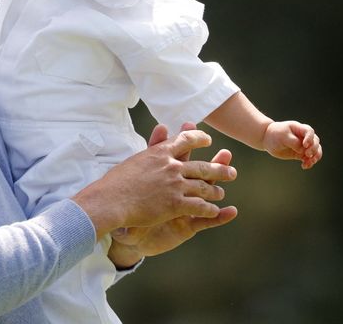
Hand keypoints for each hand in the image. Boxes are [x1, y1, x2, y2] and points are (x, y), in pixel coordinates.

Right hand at [73, 123, 236, 239]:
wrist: (111, 200)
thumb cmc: (116, 182)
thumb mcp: (136, 159)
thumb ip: (152, 149)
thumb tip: (161, 132)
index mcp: (160, 153)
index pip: (186, 140)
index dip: (199, 139)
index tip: (208, 140)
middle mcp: (171, 166)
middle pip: (202, 166)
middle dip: (218, 169)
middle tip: (231, 171)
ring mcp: (175, 185)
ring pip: (203, 187)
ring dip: (214, 191)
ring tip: (220, 192)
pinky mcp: (175, 204)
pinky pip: (199, 206)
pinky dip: (208, 209)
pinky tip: (213, 211)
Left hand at [262, 121, 322, 168]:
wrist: (268, 139)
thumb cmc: (275, 135)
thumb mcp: (282, 137)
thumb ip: (293, 142)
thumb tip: (302, 150)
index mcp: (299, 128)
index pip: (309, 131)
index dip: (310, 138)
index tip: (304, 145)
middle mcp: (304, 137)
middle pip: (315, 142)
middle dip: (314, 149)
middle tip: (307, 154)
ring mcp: (303, 145)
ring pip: (315, 151)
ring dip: (315, 157)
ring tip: (309, 162)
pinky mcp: (301, 153)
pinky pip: (309, 158)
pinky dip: (309, 162)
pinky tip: (304, 166)